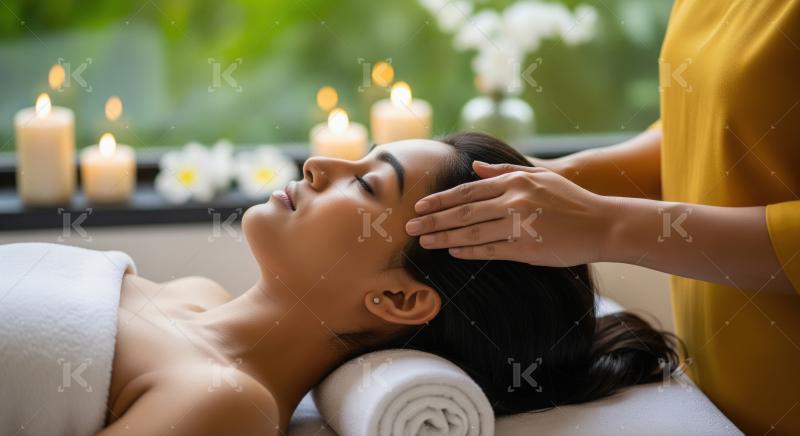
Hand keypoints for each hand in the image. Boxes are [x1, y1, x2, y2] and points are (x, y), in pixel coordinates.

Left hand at [405, 161, 617, 266]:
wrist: (601, 224)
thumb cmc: (569, 199)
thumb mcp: (538, 177)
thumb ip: (504, 171)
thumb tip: (474, 167)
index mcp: (513, 182)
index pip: (468, 191)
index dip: (441, 199)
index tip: (420, 205)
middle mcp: (513, 201)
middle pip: (463, 212)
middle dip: (433, 219)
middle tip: (410, 226)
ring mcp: (519, 225)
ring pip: (472, 232)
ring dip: (445, 237)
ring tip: (424, 241)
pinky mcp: (526, 248)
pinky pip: (491, 251)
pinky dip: (469, 251)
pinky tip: (452, 252)